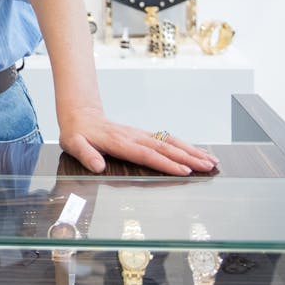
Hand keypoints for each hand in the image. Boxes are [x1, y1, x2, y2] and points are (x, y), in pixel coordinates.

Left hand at [58, 106, 217, 175]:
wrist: (80, 114)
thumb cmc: (77, 133)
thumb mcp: (73, 144)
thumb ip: (86, 155)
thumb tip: (98, 166)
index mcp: (119, 142)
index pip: (146, 155)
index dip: (166, 163)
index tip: (184, 170)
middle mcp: (134, 137)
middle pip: (165, 148)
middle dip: (189, 157)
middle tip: (209, 166)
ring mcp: (140, 134)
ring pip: (170, 142)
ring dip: (191, 151)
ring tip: (211, 160)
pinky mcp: (143, 135)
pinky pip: (167, 140)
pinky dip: (184, 146)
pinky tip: (196, 152)